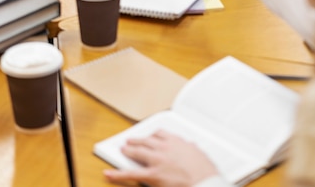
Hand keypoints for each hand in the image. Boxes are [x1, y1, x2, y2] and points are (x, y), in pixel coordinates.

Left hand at [103, 130, 217, 186]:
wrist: (205, 183)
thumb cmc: (205, 172)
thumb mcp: (200, 155)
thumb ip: (191, 149)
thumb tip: (191, 148)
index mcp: (176, 141)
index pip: (160, 133)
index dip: (152, 135)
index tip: (150, 136)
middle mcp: (165, 148)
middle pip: (146, 141)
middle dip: (137, 141)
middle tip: (130, 140)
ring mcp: (157, 160)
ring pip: (138, 152)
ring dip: (128, 150)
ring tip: (122, 150)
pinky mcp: (152, 175)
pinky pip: (131, 174)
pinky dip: (118, 173)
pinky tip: (109, 173)